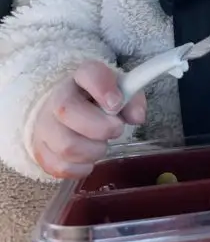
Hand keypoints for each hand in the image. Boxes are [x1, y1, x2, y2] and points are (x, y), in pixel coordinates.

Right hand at [31, 60, 145, 178]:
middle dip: (100, 128)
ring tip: (101, 145)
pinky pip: (60, 167)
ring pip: (66, 145)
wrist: (66, 111)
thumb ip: (132, 101)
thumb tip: (137, 117)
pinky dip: (81, 168)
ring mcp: (45, 125)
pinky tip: (88, 159)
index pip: (88, 73)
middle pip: (68, 111)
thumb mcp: (119, 92)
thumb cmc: (97, 101)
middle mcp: (57, 98)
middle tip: (116, 129)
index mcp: (81, 77)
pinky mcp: (40, 150)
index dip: (103, 88)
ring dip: (93, 151)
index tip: (117, 103)